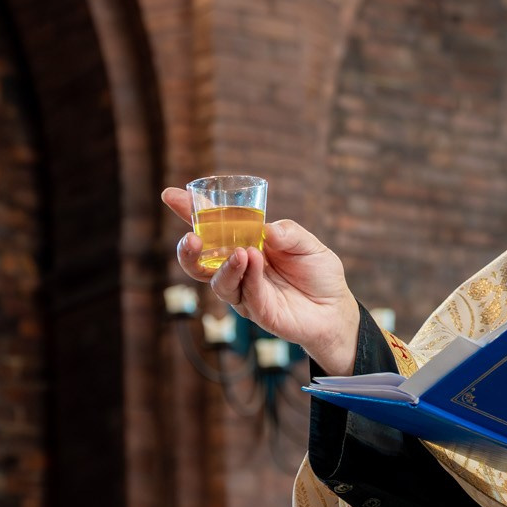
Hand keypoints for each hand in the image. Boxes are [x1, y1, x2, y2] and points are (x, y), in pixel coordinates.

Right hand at [163, 188, 361, 374]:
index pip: (211, 228)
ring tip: (240, 252)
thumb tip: (267, 229)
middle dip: (188, 251)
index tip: (170, 195)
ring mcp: (244, 292)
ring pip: (217, 283)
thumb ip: (288, 232)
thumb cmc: (317, 272)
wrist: (335, 308)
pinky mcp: (258, 311)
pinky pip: (247, 293)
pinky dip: (249, 276)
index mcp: (244, 244)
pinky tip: (255, 262)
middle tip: (192, 239)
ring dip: (224, 266)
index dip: (189, 212)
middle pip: (200, 263)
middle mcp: (238, 269)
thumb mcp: (307, 243)